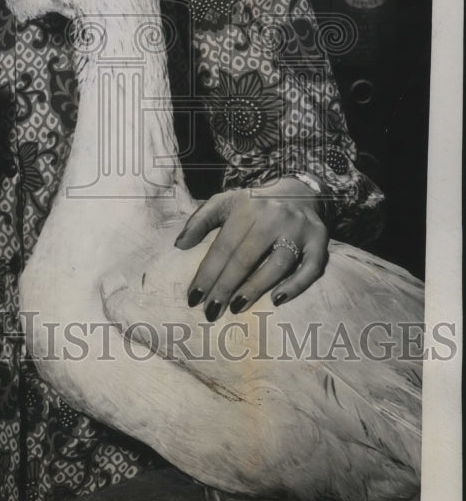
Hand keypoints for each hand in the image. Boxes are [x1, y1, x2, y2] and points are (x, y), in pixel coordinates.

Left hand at [175, 177, 328, 319]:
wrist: (299, 189)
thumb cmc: (254, 204)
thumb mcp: (224, 202)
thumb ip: (200, 221)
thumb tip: (179, 245)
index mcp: (247, 207)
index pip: (223, 246)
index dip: (207, 274)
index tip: (193, 298)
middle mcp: (274, 216)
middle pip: (247, 257)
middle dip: (226, 287)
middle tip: (211, 311)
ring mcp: (299, 228)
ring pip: (278, 264)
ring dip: (256, 288)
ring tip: (236, 307)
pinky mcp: (320, 239)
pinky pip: (312, 267)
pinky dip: (296, 285)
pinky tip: (278, 300)